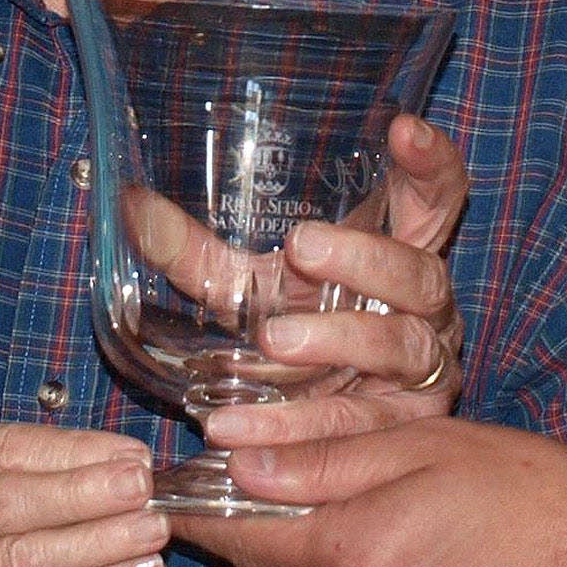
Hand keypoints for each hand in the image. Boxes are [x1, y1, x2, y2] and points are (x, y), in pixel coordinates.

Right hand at [0, 424, 167, 566]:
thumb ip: (4, 464)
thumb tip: (110, 455)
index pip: (6, 448)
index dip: (75, 449)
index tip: (129, 450)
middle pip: (13, 501)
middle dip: (86, 492)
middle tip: (144, 485)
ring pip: (29, 557)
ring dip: (100, 543)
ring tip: (153, 528)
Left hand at [170, 417, 566, 566]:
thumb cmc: (529, 494)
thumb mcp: (426, 447)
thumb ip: (326, 456)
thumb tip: (236, 459)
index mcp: (356, 552)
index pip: (239, 535)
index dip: (201, 504)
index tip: (178, 481)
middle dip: (252, 525)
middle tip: (250, 475)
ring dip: (299, 554)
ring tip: (329, 504)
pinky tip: (378, 547)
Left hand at [207, 114, 470, 449]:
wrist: (306, 429)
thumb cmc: (289, 331)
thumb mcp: (243, 285)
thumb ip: (194, 250)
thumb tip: (130, 206)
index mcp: (397, 253)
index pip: (436, 197)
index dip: (429, 163)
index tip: (401, 131)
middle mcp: (422, 307)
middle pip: (418, 270)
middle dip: (364, 257)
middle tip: (301, 246)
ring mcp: (423, 369)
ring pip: (401, 346)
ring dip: (337, 341)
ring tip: (272, 342)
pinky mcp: (404, 429)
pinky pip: (363, 425)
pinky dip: (302, 428)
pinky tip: (251, 435)